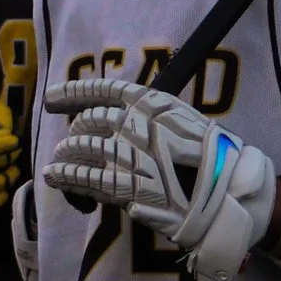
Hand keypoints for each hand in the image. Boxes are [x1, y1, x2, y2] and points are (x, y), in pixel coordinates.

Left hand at [42, 78, 277, 280]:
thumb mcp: (185, 121)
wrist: (229, 191)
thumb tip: (125, 120)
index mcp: (151, 102)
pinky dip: (65, 176)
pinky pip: (84, 178)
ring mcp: (128, 154)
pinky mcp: (125, 186)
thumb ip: (153, 119)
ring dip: (67, 154)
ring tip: (59, 161)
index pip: (102, 90)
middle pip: (89, 122)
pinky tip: (53, 177)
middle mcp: (135, 123)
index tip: (51, 97)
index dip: (72, 92)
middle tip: (72, 143)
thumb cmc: (213, 156)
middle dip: (76, 132)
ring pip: (81, 148)